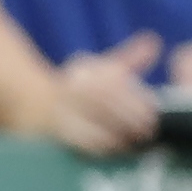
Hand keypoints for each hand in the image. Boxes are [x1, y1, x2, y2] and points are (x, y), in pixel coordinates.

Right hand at [44, 31, 162, 153]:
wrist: (37, 107)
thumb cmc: (82, 89)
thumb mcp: (105, 70)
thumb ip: (131, 59)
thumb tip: (154, 41)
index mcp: (84, 71)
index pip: (111, 84)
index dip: (133, 100)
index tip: (153, 112)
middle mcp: (70, 88)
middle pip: (101, 101)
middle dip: (128, 118)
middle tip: (148, 131)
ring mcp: (60, 110)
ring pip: (91, 121)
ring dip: (116, 134)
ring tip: (136, 142)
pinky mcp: (55, 131)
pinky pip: (79, 140)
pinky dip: (100, 146)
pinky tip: (115, 149)